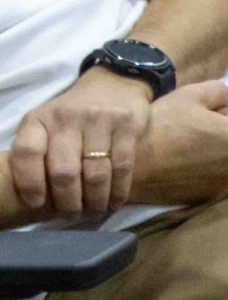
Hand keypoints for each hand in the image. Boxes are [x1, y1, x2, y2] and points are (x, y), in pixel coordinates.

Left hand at [10, 66, 155, 216]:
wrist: (113, 85)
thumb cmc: (72, 117)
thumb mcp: (45, 126)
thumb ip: (37, 154)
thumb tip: (36, 201)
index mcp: (38, 119)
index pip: (28, 152)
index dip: (30, 182)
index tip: (37, 203)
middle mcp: (66, 117)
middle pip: (64, 172)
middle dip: (69, 202)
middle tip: (72, 215)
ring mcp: (99, 119)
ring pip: (95, 174)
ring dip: (95, 201)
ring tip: (94, 212)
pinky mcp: (127, 124)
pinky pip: (122, 166)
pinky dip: (118, 191)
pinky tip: (114, 202)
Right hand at [128, 82, 227, 205]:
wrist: (127, 164)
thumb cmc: (160, 124)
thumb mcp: (190, 94)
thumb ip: (218, 90)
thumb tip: (226, 100)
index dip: (215, 110)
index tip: (191, 115)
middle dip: (215, 131)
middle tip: (184, 130)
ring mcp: (223, 184)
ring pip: (222, 157)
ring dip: (209, 151)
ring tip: (179, 147)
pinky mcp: (206, 197)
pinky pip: (209, 175)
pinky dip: (200, 169)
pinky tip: (177, 164)